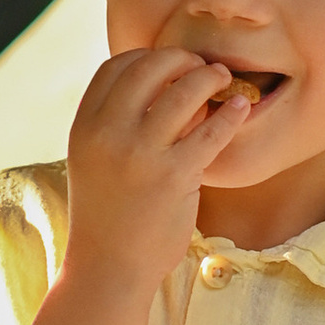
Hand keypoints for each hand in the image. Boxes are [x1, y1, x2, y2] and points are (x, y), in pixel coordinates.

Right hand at [64, 44, 261, 300]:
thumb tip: (156, 86)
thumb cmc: (108, 215)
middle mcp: (108, 134)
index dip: (145, 56)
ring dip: (208, 77)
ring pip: (183, 90)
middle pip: (149, 68)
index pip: (114, 67)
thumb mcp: (92, 161)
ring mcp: (140, 154)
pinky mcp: (174, 176)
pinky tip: (240, 107)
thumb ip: (113, 125)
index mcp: (84, 127)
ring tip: (221, 79)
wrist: (108, 268)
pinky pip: (212, 130)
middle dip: (180, 58)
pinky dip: (231, 113)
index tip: (167, 64)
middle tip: (200, 67)